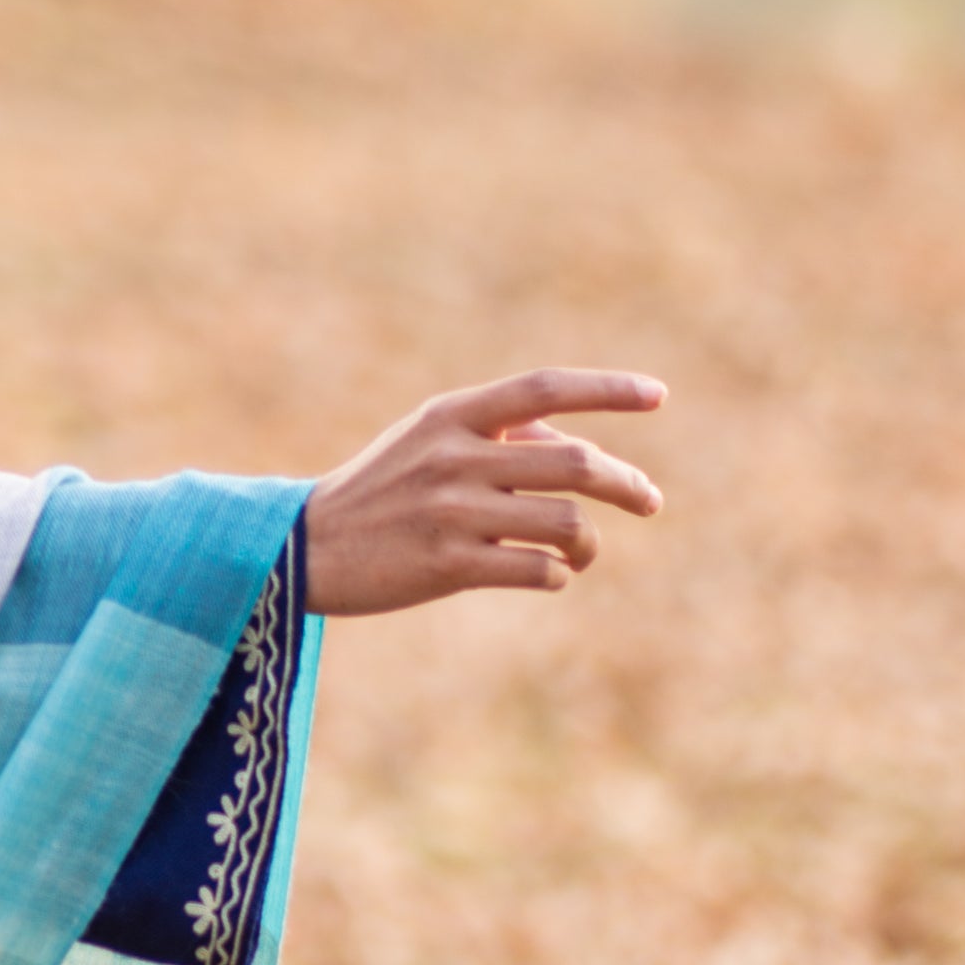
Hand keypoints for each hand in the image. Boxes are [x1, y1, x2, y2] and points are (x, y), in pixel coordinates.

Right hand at [305, 371, 665, 616]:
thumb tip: (580, 443)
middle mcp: (455, 457)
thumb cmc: (379, 490)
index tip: (658, 396)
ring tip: (582, 553)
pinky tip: (550, 575)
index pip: (545, 389)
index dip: (608, 388)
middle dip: (626, 484)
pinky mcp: (447, 565)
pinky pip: (538, 570)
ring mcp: (452, 512)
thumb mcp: (427, 440)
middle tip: (650, 501)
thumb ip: (498, 432)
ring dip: (589, 543)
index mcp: (452, 415)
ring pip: (565, 522)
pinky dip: (558, 575)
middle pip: (575, 463)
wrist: (306, 547)